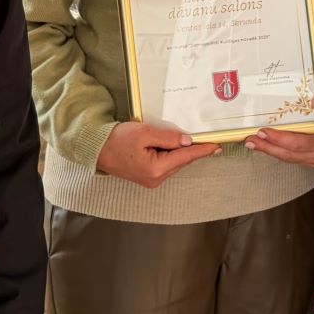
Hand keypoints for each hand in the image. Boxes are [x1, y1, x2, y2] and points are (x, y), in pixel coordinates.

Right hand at [95, 121, 220, 188]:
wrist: (97, 150)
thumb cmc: (117, 140)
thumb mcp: (145, 133)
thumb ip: (168, 137)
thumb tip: (187, 141)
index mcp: (156, 169)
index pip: (185, 157)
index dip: (202, 150)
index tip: (217, 147)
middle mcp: (156, 178)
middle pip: (180, 161)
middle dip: (190, 149)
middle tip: (204, 137)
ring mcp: (151, 180)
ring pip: (173, 163)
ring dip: (178, 151)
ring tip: (180, 138)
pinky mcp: (147, 177)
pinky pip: (165, 165)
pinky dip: (169, 155)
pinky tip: (169, 145)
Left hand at [246, 127, 313, 166]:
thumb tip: (288, 102)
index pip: (299, 142)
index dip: (279, 139)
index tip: (263, 132)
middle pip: (291, 152)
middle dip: (268, 146)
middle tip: (251, 139)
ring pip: (289, 157)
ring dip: (270, 150)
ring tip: (253, 143)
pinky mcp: (313, 157)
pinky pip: (292, 157)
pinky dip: (277, 152)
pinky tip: (266, 147)